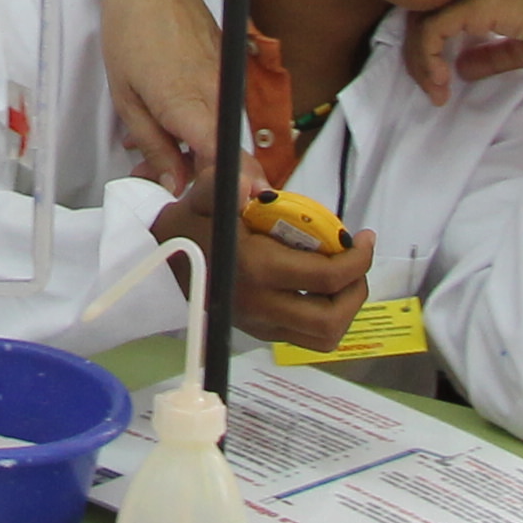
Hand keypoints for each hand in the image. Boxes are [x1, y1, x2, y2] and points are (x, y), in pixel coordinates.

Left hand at [91, 0, 222, 197]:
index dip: (233, 189)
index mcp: (190, 106)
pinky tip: (165, 126)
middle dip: (200, 178)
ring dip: (195, 153)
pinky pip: (218, 110)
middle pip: (226, 154)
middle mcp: (219, 96)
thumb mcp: (126, 97)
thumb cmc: (130, 32)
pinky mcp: (226, 68)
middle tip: (162, 184)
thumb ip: (154, 144)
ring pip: (221, 133)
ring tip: (152, 156)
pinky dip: (196, 125)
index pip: (227, 161)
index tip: (233, 210)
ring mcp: (226, 81)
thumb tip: (174, 184)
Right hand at [149, 185, 370, 353]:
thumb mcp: (202, 195)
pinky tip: (321, 289)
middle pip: (332, 318)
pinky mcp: (259, 332)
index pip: (327, 277)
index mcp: (256, 270)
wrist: (159, 260)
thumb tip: (250, 186)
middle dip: (357, 289)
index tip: (364, 237)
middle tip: (357, 261)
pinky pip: (306, 338)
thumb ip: (221, 184)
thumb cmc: (187, 226)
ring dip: (345, 309)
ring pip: (324, 337)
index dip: (359, 259)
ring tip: (345, 277)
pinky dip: (325, 318)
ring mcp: (261, 324)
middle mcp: (262, 306)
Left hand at [405, 0, 522, 111]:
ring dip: (421, 60)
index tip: (439, 80)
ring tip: (437, 89)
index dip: (431, 43)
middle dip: (420, 53)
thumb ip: (492, 54)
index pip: (441, 8)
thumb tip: (463, 67)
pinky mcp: (474, 4)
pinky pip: (432, 29)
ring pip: (422, 20)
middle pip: (424, 12)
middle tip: (433, 88)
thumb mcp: (522, 48)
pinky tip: (441, 81)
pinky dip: (428, 57)